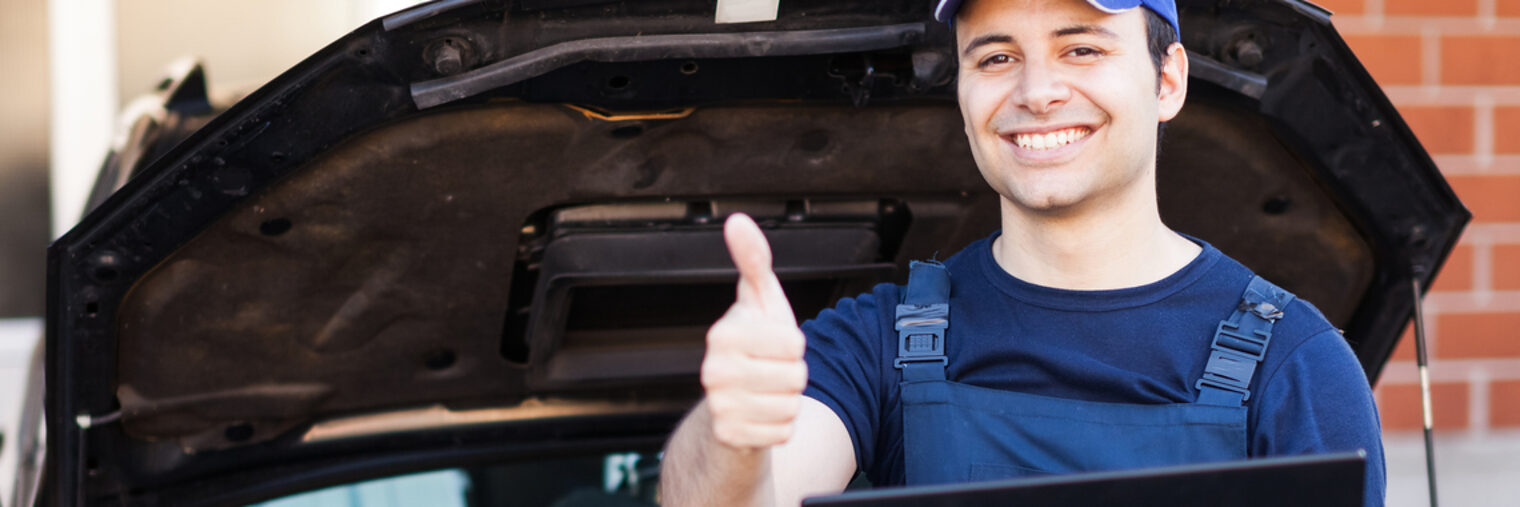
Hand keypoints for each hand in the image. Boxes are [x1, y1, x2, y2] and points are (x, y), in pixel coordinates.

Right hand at [701, 213, 808, 449]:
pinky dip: (779, 427)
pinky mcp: (729, 438)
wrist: (729, 406)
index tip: (772, 345)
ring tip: (765, 394)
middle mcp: (713, 371)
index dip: (793, 345)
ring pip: (792, 406)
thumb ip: (753, 260)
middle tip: (770, 372)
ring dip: (787, 402)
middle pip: (796, 376)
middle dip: (792, 376)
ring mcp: (719, 407)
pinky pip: (783, 433)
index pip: (794, 343)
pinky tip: (760, 417)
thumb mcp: (759, 301)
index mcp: (722, 334)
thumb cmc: (752, 347)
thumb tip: (737, 220)